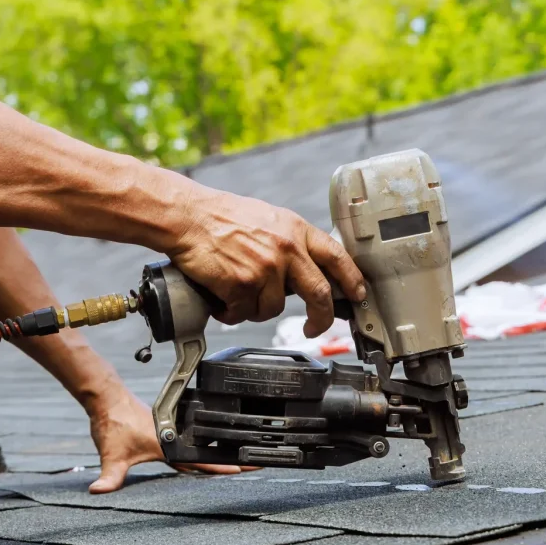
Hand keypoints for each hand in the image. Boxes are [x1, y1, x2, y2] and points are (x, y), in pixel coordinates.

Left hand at [86, 386, 250, 493]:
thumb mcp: (111, 456)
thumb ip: (109, 477)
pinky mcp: (166, 426)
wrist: (108, 399)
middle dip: (231, 459)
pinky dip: (202, 445)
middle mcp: (174, 436)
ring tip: (241, 458)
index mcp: (169, 445)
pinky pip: (189, 440)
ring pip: (201, 444)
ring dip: (219, 450)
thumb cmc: (112, 423)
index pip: (202, 459)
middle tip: (254, 464)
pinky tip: (208, 449)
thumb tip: (98, 492)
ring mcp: (171, 430)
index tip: (246, 466)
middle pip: (209, 451)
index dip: (225, 465)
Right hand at [168, 187, 365, 336]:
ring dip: (254, 309)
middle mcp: (286, 249)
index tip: (358, 294)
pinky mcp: (243, 285)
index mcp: (295, 230)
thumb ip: (290, 244)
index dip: (352, 279)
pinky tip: (221, 297)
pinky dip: (230, 311)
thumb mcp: (268, 220)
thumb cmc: (221, 218)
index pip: (336, 257)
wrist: (187, 217)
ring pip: (273, 309)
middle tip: (314, 328)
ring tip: (236, 292)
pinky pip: (244, 313)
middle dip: (321, 318)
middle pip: (319, 293)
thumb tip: (306, 271)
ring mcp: (265, 268)